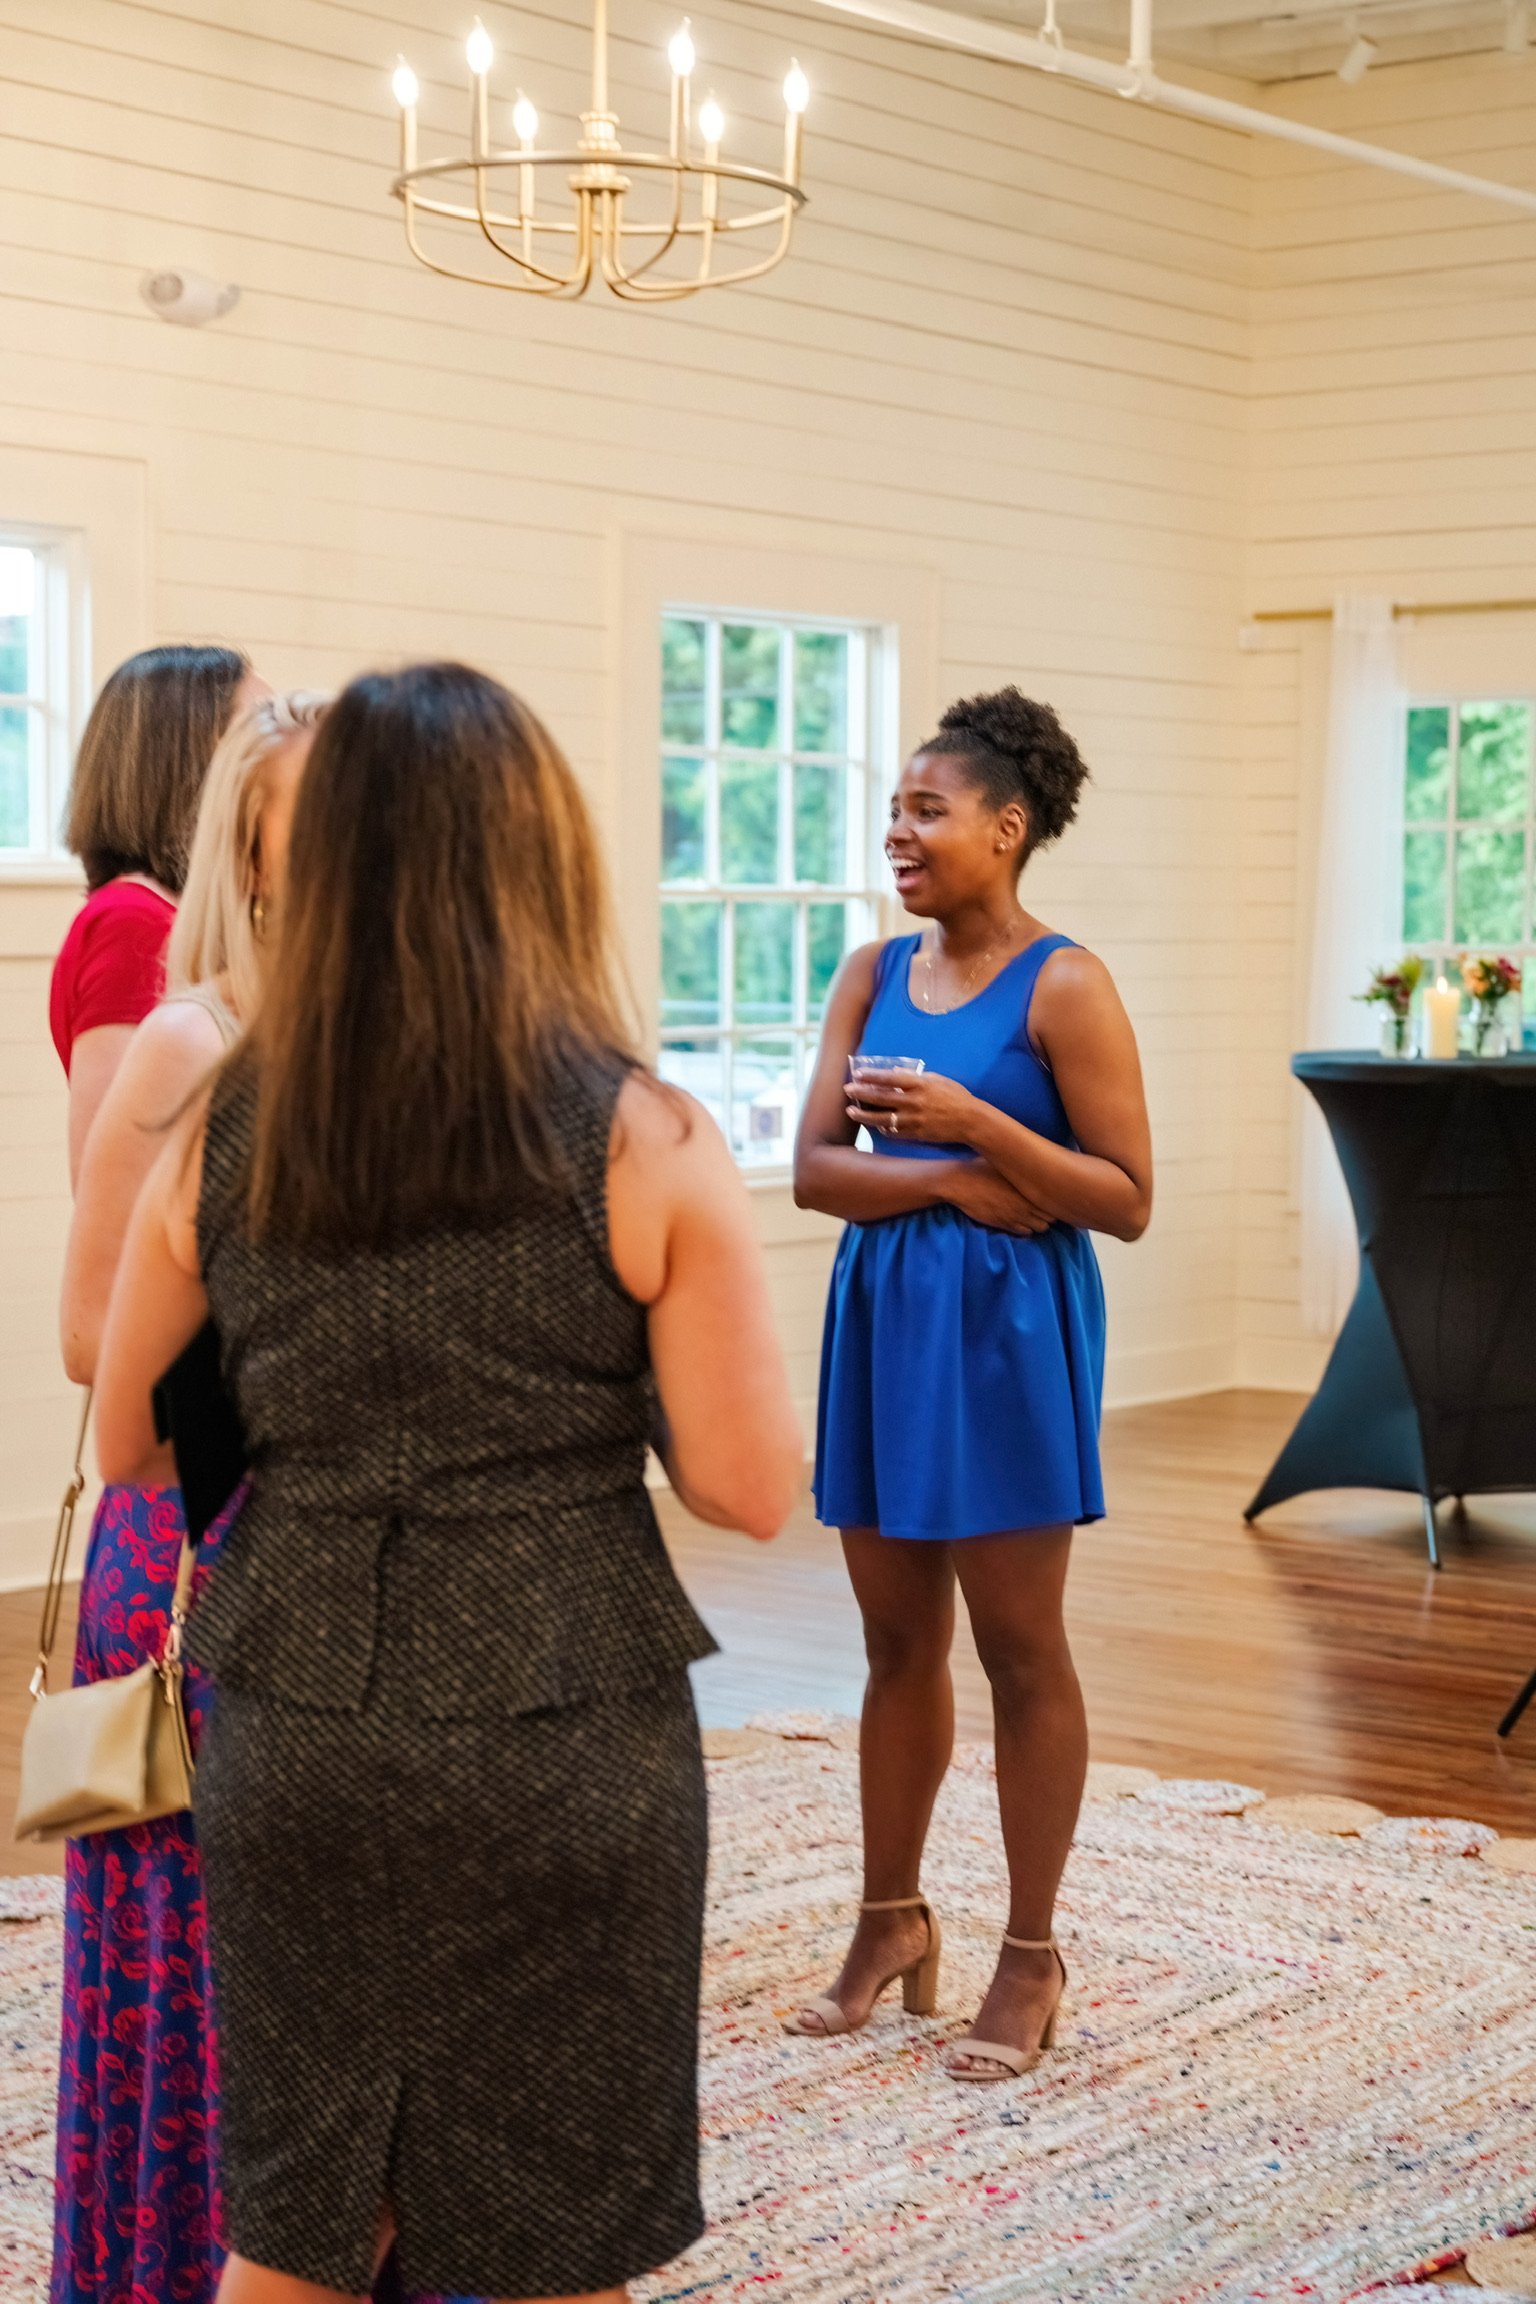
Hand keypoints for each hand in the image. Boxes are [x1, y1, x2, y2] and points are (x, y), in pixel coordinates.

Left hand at [846, 1066, 980, 1146]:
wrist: (971, 1121)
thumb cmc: (956, 1097)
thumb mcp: (937, 1080)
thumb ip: (915, 1077)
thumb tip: (894, 1074)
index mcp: (920, 1085)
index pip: (889, 1078)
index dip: (871, 1076)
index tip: (857, 1073)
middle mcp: (914, 1102)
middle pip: (881, 1097)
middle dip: (861, 1093)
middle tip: (847, 1090)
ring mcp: (914, 1120)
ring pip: (882, 1118)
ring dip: (864, 1115)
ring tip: (850, 1112)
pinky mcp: (916, 1134)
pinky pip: (893, 1132)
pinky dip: (882, 1129)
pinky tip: (873, 1126)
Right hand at [945, 1160, 1052, 1235]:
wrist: (959, 1184)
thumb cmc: (980, 1168)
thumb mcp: (1004, 1162)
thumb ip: (1020, 1164)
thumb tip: (1031, 1156)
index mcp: (1029, 1186)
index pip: (1053, 1200)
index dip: (1053, 1200)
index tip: (1049, 1196)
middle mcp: (1026, 1203)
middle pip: (1051, 1217)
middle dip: (1049, 1214)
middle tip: (1042, 1207)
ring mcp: (1016, 1216)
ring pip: (1040, 1227)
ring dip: (1039, 1223)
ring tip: (1032, 1215)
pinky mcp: (1005, 1224)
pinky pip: (1024, 1232)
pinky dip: (1026, 1229)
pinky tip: (1020, 1220)